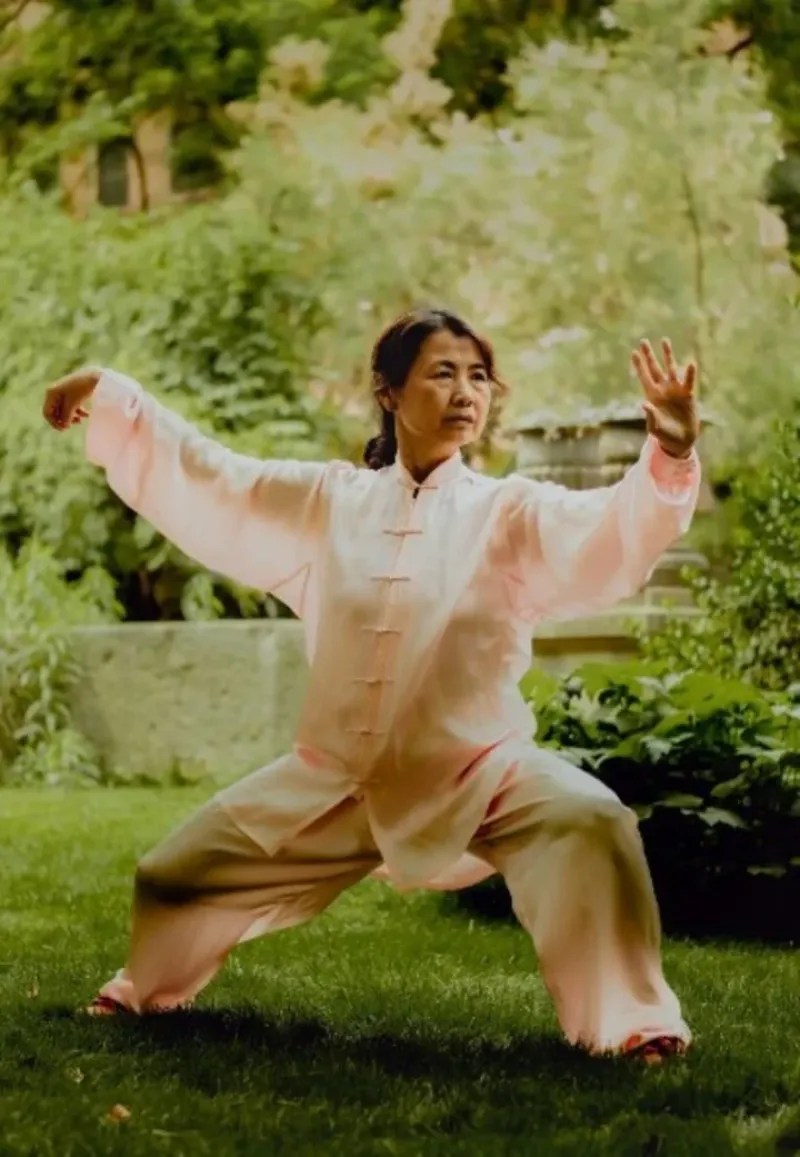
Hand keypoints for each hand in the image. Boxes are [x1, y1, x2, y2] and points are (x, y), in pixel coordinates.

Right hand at [42, 368, 100, 431]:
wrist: (95, 375)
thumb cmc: (82, 389)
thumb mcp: (72, 405)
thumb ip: (66, 417)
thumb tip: (64, 426)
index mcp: (51, 393)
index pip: (47, 412)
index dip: (54, 423)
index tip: (64, 429)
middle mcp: (55, 392)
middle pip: (55, 412)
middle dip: (64, 419)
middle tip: (74, 424)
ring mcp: (64, 392)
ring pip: (64, 410)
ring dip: (71, 417)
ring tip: (80, 421)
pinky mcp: (74, 392)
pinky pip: (72, 406)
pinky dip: (78, 412)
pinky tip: (87, 415)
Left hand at [631, 339, 698, 458]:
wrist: (681, 440)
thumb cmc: (665, 435)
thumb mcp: (655, 428)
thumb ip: (650, 416)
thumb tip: (643, 404)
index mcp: (652, 397)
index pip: (644, 378)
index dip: (639, 366)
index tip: (633, 352)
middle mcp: (663, 390)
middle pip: (654, 369)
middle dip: (649, 355)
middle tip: (643, 340)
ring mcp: (675, 391)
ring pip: (671, 369)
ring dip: (668, 355)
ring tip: (664, 340)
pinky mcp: (688, 395)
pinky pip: (688, 381)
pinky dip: (689, 373)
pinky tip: (691, 362)